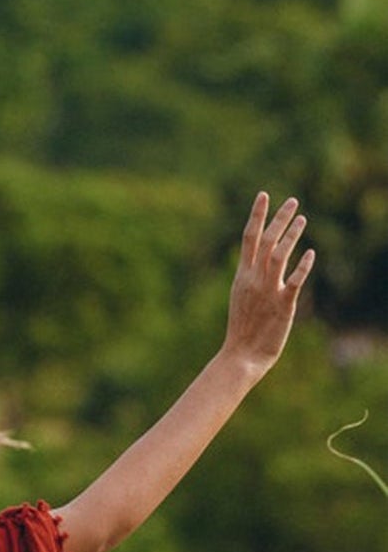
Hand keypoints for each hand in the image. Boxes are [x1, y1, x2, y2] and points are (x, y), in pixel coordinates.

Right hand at [222, 192, 314, 377]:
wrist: (240, 356)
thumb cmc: (242, 330)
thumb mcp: (242, 298)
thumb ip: (251, 279)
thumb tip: (259, 264)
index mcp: (242, 277)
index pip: (248, 239)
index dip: (256, 215)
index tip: (263, 195)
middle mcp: (253, 280)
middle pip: (266, 241)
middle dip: (279, 219)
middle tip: (293, 201)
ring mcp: (267, 291)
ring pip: (279, 255)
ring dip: (291, 235)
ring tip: (303, 219)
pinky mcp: (282, 305)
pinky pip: (294, 281)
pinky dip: (303, 266)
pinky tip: (311, 253)